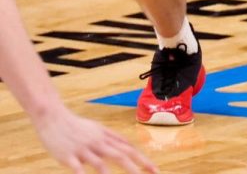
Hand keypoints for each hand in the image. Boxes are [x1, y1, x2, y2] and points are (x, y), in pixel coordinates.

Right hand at [33, 106, 157, 172]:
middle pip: (120, 156)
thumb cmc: (76, 125)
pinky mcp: (67, 156)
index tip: (155, 170)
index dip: (143, 160)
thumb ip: (113, 137)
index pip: (129, 150)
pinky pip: (77, 169)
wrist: (53, 117)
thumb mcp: (98, 128)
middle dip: (135, 168)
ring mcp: (83, 149)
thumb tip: (128, 145)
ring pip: (100, 163)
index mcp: (106, 137)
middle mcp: (98, 143)